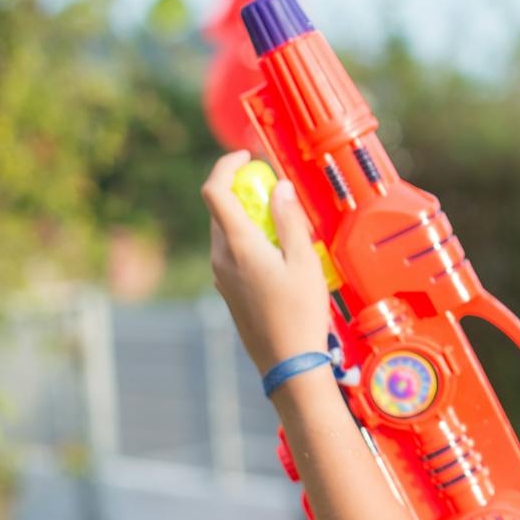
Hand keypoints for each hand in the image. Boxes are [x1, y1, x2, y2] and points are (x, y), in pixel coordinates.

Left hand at [202, 150, 330, 374]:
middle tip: (274, 189)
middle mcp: (222, 258)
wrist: (287, 362)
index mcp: (238, 245)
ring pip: (226, 233)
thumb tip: (278, 188)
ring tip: (283, 226)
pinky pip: (233, 254)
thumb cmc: (299, 313)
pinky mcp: (229, 290)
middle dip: (243, 191)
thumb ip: (289, 221)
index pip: (215, 191)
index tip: (246, 157)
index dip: (226, 166)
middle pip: (220, 210)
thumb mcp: (304, 261)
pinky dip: (250, 241)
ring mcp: (222, 276)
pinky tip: (279, 255)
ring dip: (248, 218)